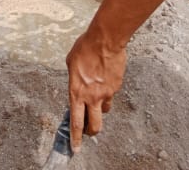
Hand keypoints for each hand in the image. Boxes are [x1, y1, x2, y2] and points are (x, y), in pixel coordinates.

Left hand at [65, 25, 126, 149]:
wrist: (105, 40)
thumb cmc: (85, 48)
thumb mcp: (71, 63)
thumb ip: (74, 78)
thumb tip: (77, 82)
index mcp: (77, 92)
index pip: (76, 122)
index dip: (76, 138)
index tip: (76, 148)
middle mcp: (92, 97)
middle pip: (95, 125)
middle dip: (92, 131)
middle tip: (89, 129)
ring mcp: (106, 93)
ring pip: (105, 109)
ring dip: (101, 107)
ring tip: (97, 93)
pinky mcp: (117, 86)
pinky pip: (112, 92)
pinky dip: (108, 88)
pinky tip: (105, 74)